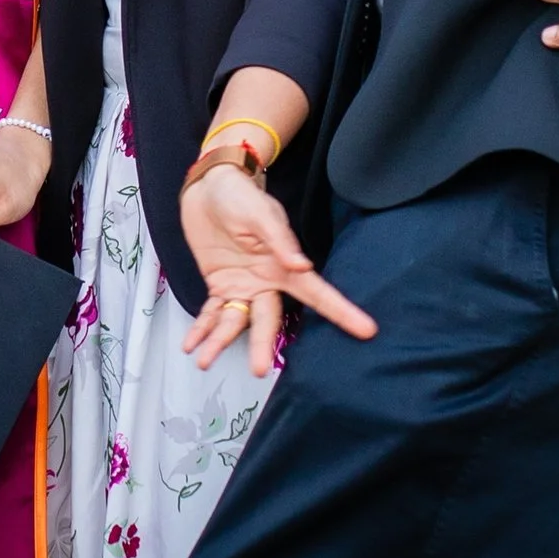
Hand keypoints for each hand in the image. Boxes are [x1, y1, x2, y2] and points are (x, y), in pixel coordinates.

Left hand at [180, 165, 373, 375]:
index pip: (317, 293)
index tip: (366, 330)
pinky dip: (202, 328)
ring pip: (235, 322)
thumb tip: (301, 266)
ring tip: (205, 360)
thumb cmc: (241, 196)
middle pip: (268, 320)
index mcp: (285, 266)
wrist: (209, 187)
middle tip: (259, 370)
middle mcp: (267, 282)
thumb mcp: (261, 213)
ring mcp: (243, 286)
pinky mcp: (220, 284)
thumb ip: (279, 241)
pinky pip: (212, 312)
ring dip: (220, 341)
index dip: (341, 312)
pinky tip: (192, 345)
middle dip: (263, 345)